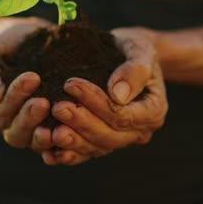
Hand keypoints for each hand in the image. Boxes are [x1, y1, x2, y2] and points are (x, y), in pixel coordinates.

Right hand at [0, 17, 56, 153]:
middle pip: (16, 132)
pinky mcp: (55, 125)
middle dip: (29, 118)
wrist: (26, 40)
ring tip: (58, 123)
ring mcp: (34, 126)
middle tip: (43, 102)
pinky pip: (58, 141)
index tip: (32, 77)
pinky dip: (64, 142)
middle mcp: (12, 123)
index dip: (15, 97)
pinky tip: (74, 133)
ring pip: (35, 140)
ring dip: (45, 135)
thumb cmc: (2, 45)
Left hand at [43, 27, 168, 165]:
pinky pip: (85, 154)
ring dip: (72, 142)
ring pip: (96, 149)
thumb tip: (118, 96)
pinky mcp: (102, 142)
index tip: (71, 84)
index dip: (96, 103)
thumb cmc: (132, 48)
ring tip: (49, 130)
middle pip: (109, 137)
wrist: (124, 55)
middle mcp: (140, 131)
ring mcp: (121, 139)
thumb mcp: (140, 49)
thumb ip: (135, 71)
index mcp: (154, 111)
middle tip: (57, 107)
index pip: (122, 116)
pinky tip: (48, 152)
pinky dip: (67, 155)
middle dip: (81, 123)